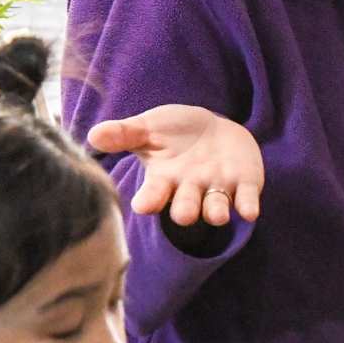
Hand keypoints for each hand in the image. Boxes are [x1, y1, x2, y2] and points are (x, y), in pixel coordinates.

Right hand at [88, 105, 262, 226]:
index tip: (143, 205)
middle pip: (186, 208)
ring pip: (216, 208)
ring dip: (216, 212)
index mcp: (164, 180)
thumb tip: (93, 136)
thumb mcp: (148, 128)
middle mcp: (190, 190)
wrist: (212, 128)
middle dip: (185, 211)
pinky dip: (248, 206)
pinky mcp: (245, 184)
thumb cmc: (173, 131)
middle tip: (183, 214)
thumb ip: (123, 133)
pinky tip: (249, 212)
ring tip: (217, 215)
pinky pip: (247, 199)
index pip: (153, 195)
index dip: (149, 201)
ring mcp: (217, 189)